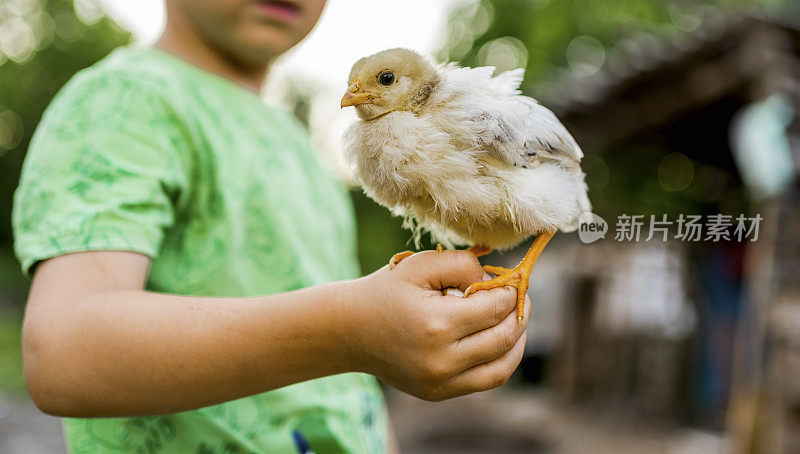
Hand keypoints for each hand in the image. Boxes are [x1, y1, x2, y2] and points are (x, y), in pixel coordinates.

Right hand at [344, 250, 529, 400]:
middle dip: (520, 312)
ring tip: (517, 318)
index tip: (513, 279)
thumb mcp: (421, 265)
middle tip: (520, 295)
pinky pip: (486, 381)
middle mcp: (442, 359)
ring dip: (518, 341)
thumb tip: (496, 281)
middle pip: (505, 337)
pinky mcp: (438, 393)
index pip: (496, 307)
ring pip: (502, 366)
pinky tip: (501, 340)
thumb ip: (463, 264)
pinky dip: (502, 361)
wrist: (350, 330)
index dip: (511, 290)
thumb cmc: (387, 291)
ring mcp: (441, 382)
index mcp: (437, 324)